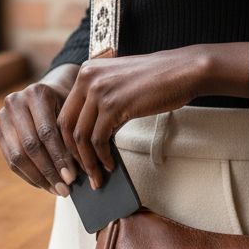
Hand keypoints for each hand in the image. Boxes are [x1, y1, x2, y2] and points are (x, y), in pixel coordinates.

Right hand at [0, 63, 82, 196]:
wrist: (47, 96)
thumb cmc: (66, 106)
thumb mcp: (71, 114)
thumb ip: (71, 137)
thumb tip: (74, 174)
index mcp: (36, 93)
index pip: (47, 132)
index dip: (59, 157)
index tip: (71, 178)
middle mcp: (15, 102)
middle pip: (30, 146)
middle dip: (49, 171)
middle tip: (64, 189)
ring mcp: (2, 116)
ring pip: (18, 156)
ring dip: (38, 178)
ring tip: (56, 190)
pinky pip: (11, 160)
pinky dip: (29, 176)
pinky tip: (44, 185)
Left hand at [57, 45, 210, 189]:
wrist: (183, 71)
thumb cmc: (157, 79)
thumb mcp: (119, 82)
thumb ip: (101, 101)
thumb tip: (90, 138)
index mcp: (86, 71)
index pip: (65, 112)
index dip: (67, 140)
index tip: (73, 159)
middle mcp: (87, 78)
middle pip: (66, 125)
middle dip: (72, 154)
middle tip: (80, 173)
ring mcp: (99, 91)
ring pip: (81, 136)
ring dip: (88, 161)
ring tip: (96, 177)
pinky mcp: (114, 105)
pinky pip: (99, 139)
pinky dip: (102, 157)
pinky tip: (110, 165)